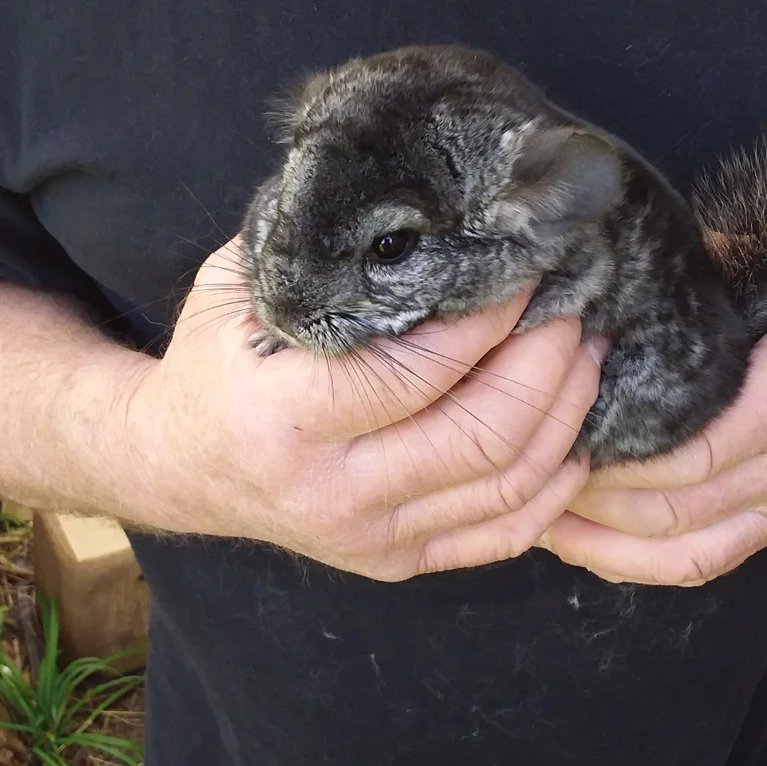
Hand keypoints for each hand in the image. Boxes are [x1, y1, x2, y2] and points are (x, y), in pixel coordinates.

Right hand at [127, 236, 601, 579]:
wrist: (177, 464)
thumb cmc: (215, 361)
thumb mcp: (239, 288)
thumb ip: (320, 251)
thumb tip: (426, 203)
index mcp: (285, 417)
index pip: (418, 371)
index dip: (491, 318)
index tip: (525, 268)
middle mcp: (331, 492)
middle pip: (483, 437)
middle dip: (547, 364)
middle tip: (575, 308)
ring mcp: (369, 538)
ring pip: (508, 488)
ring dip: (566, 415)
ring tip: (589, 355)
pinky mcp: (397, 562)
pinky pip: (505, 534)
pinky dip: (555, 484)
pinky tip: (575, 432)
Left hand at [537, 280, 766, 586]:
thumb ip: (701, 286)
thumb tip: (617, 280)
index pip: (691, 457)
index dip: (617, 462)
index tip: (560, 440)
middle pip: (676, 512)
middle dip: (593, 505)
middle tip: (530, 480)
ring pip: (687, 556)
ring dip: (606, 547)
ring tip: (543, 523)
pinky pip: (708, 563)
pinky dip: (643, 564)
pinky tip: (590, 546)